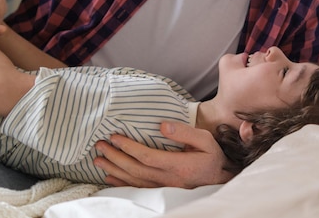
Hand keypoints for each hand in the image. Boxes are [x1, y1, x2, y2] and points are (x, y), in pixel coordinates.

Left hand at [94, 121, 233, 188]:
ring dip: (114, 169)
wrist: (220, 179)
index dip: (129, 147)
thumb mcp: (204, 140)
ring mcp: (163, 188)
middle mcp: (168, 179)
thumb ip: (184, 132)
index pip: (147, 156)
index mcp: (178, 166)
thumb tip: (162, 125)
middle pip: (135, 168)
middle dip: (115, 156)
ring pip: (133, 180)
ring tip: (99, 159)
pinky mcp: (161, 191)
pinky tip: (109, 176)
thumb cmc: (211, 157)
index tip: (115, 137)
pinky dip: (120, 183)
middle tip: (100, 145)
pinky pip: (137, 189)